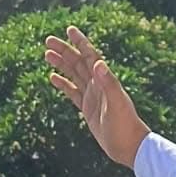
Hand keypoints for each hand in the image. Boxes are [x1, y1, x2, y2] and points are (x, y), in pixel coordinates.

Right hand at [45, 27, 149, 168]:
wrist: (129, 146)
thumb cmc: (125, 125)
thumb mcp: (117, 103)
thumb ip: (109, 83)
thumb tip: (98, 63)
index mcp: (104, 80)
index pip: (90, 56)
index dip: (80, 42)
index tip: (69, 29)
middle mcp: (98, 85)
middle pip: (78, 63)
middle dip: (64, 50)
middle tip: (48, 40)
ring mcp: (92, 96)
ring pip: (74, 75)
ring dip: (61, 64)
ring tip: (46, 54)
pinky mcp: (87, 108)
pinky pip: (72, 92)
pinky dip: (63, 83)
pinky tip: (52, 77)